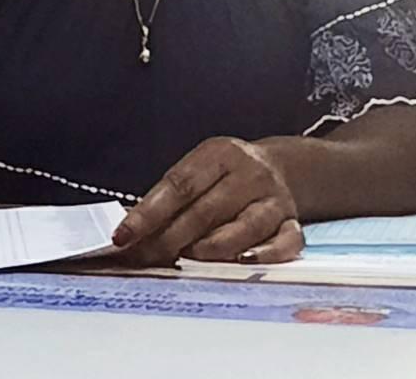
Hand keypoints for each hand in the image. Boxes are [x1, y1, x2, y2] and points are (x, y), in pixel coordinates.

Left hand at [112, 137, 302, 266]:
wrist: (281, 166)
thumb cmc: (226, 174)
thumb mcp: (200, 169)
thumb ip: (171, 197)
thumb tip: (130, 231)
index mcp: (219, 154)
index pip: (179, 185)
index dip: (148, 212)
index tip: (123, 235)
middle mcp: (249, 173)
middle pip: (207, 210)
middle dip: (170, 239)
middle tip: (144, 258)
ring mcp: (273, 198)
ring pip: (245, 226)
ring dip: (212, 247)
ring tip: (186, 259)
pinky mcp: (292, 221)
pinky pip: (284, 242)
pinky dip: (265, 254)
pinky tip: (243, 262)